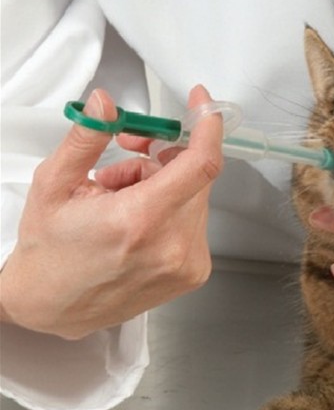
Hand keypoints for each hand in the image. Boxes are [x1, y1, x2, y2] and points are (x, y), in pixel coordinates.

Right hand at [0, 85, 223, 338]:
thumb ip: (86, 139)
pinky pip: (195, 222)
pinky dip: (173, 210)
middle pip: (195, 176)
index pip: (200, 165)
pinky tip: (139, 220)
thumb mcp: (54, 184)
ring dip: (166, 185)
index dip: (207, 127)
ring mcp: (186, 264)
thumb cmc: (50, 249)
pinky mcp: (193, 274)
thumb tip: (107, 104)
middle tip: (129, 152)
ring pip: (195, 197)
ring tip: (121, 196)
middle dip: (166, 155)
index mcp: (139, 220)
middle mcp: (172, 246)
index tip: (202, 104)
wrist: (52, 306)